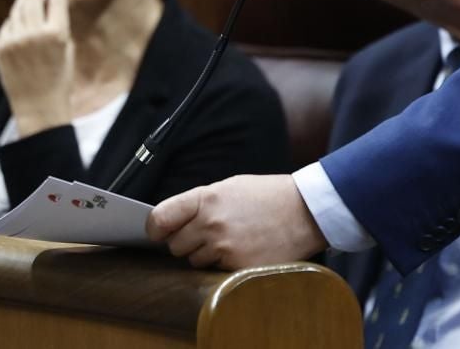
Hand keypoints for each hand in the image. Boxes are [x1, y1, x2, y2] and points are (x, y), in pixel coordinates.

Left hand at [0, 0, 74, 135]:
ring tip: (29, 0)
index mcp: (57, 32)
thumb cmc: (60, 77)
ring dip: (24, 2)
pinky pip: (8, 23)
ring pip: (18, 7)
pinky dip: (15, 21)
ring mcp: (15, 40)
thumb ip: (58, 22)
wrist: (39, 106)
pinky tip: (21, 24)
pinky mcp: (1, 46)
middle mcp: (34, 33)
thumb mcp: (68, 47)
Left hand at [147, 175, 326, 269]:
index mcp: (206, 199)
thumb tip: (173, 220)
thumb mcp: (230, 187)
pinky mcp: (238, 268)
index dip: (154, 228)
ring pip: (195, 261)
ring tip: (228, 241)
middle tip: (205, 235)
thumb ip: (200, 203)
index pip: (161, 218)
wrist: (305, 211)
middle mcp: (211, 224)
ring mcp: (225, 248)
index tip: (156, 232)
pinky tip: (240, 251)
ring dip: (205, 255)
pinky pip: (216, 272)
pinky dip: (223, 266)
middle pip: (175, 246)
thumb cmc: (267, 196)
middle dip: (185, 242)